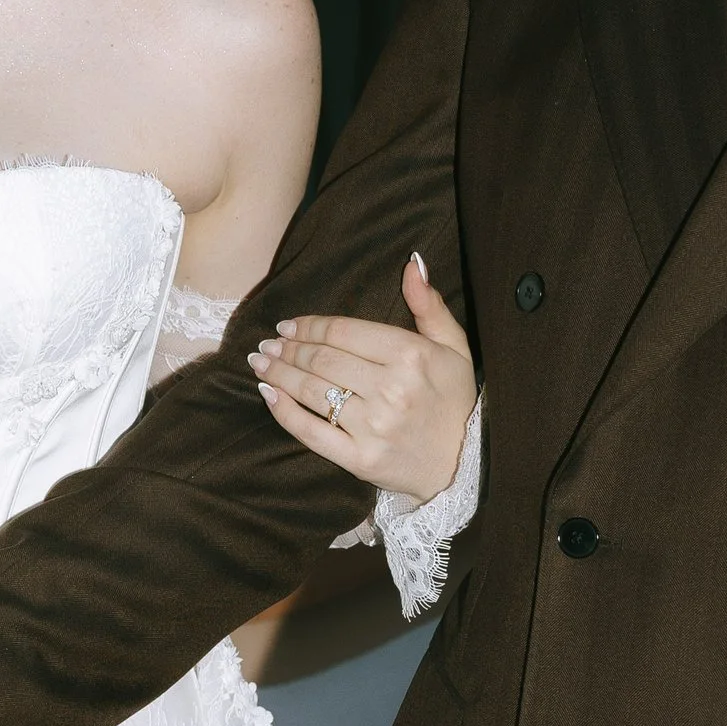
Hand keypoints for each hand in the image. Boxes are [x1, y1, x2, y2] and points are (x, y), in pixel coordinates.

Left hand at [247, 255, 475, 500]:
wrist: (466, 463)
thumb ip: (429, 305)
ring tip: (260, 362)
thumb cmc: (455, 399)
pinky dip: (284, 411)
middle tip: (269, 343)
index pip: (344, 332)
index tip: (288, 325)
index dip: (310, 326)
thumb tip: (412, 262)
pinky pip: (312, 432)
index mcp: (412, 356)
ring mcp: (374, 426)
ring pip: (312, 391)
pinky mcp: (360, 459)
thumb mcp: (454, 347)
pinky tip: (267, 393)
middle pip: (323, 359)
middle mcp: (392, 389)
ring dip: (279, 373)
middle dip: (289, 348)